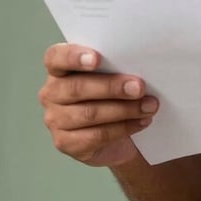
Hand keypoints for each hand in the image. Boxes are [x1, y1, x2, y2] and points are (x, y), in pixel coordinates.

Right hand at [38, 43, 158, 166]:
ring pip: (89, 114)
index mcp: (59, 68)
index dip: (74, 57)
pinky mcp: (65, 143)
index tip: (97, 58)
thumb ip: (116, 65)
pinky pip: (96, 136)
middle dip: (112, 87)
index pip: (56, 57)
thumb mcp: (112, 73)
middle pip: (77, 88)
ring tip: (149, 106)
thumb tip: (140, 64)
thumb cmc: (113, 93)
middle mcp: (51, 93)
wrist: (116, 132)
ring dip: (124, 110)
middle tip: (139, 87)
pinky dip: (123, 128)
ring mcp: (55, 120)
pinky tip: (141, 122)